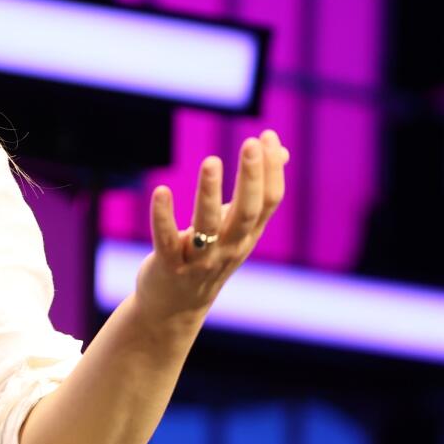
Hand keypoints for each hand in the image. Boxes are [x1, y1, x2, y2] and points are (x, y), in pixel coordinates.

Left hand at [137, 128, 289, 323]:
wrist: (175, 308)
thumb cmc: (208, 256)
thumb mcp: (236, 226)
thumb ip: (256, 191)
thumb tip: (282, 151)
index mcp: (247, 236)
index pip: (268, 202)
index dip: (271, 170)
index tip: (266, 135)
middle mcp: (229, 248)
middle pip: (246, 212)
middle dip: (250, 178)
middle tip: (250, 143)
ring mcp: (200, 260)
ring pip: (208, 225)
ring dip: (210, 193)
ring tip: (211, 161)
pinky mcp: (170, 266)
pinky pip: (167, 240)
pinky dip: (164, 217)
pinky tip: (161, 191)